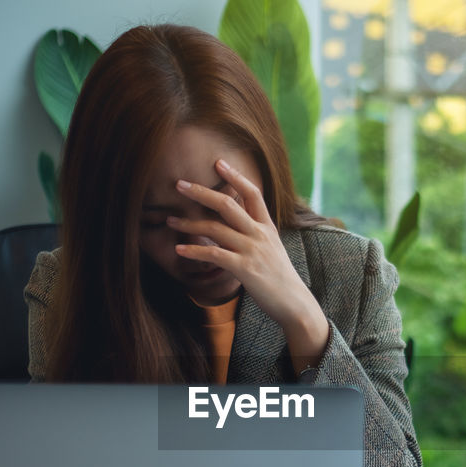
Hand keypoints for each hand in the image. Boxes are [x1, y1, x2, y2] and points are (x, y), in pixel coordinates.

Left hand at [169, 160, 329, 366]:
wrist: (295, 303)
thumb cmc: (279, 278)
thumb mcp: (271, 249)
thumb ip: (255, 233)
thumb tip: (236, 221)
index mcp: (267, 227)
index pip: (253, 193)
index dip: (235, 176)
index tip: (218, 162)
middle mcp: (260, 234)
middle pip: (228, 204)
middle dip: (202, 192)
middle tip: (179, 184)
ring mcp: (253, 250)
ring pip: (216, 229)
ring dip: (189, 224)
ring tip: (170, 221)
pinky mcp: (245, 269)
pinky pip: (215, 255)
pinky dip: (194, 251)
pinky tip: (179, 250)